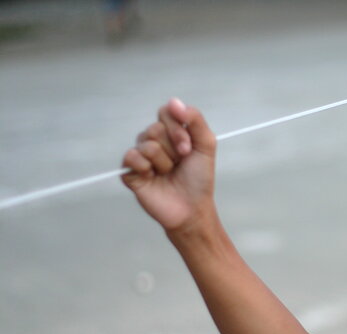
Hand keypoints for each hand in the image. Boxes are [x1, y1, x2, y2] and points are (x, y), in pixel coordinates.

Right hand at [122, 98, 216, 231]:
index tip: (189, 147)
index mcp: (171, 132)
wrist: (192, 208)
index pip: (166, 112)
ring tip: (169, 173)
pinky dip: (146, 167)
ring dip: (164, 162)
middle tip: (182, 162)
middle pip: (155, 128)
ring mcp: (141, 156)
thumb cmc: (199, 179)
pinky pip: (132, 157)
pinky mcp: (130, 171)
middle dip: (174, 147)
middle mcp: (154, 141)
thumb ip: (195, 120)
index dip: (177, 128)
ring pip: (146, 144)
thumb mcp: (206, 146)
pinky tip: (153, 177)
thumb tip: (174, 102)